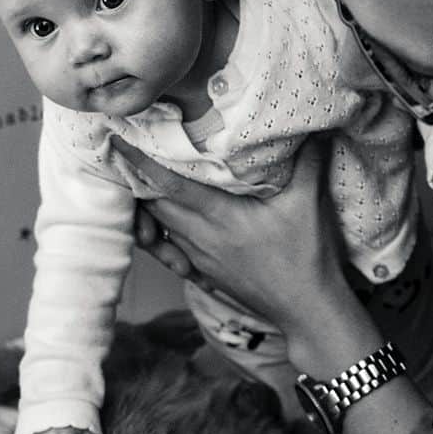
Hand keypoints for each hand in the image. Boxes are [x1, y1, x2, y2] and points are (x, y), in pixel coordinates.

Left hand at [111, 135, 353, 335]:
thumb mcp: (309, 203)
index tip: (119, 141)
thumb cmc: (306, 258)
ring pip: (159, 225)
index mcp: (219, 217)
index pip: (168, 185)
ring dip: (148, 202)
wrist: (305, 309)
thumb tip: (314, 124)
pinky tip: (168, 215)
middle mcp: (201, 238)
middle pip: (153, 204)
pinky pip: (171, 245)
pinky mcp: (203, 271)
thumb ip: (309, 160)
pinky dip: (162, 228)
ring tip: (144, 177)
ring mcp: (199, 257)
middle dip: (137, 177)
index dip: (141, 162)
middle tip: (131, 150)